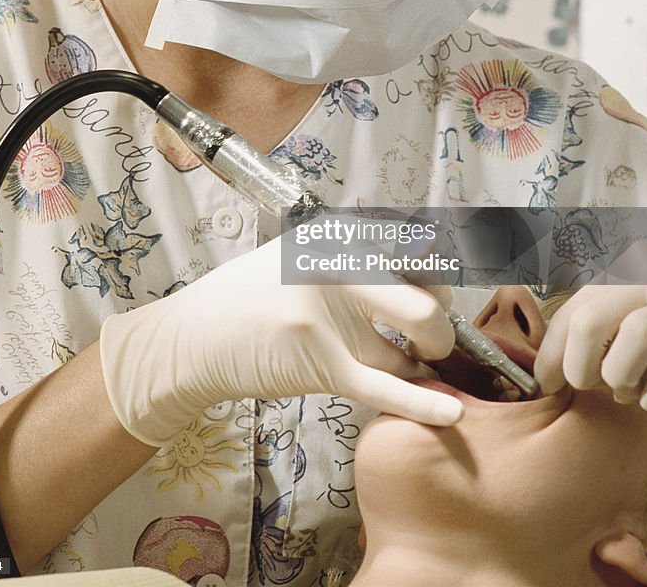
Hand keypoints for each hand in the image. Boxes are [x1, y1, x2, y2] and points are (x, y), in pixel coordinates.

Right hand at [99, 235, 460, 445]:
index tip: (445, 287)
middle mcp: (337, 266)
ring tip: (416, 360)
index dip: (442, 271)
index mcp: (337, 235)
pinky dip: (423, 403)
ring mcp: (329, 315)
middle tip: (430, 336)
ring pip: (410, 345)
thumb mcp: (301, 250)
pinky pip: (385, 387)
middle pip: (427, 299)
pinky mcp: (321, 363)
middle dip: (443, 324)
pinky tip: (451, 411)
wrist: (195, 336)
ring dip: (426, 360)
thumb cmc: (252, 293)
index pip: (417, 247)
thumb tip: (430, 249)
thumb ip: (357, 248)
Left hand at [534, 285, 646, 410]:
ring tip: (625, 390)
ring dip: (622, 376)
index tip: (547, 385)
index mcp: (612, 282)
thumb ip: (589, 331)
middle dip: (580, 367)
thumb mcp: (617, 310)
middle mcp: (642, 287)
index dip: (549, 356)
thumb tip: (548, 373)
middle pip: (590, 322)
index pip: (567, 316)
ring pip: (636, 334)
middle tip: (591, 385)